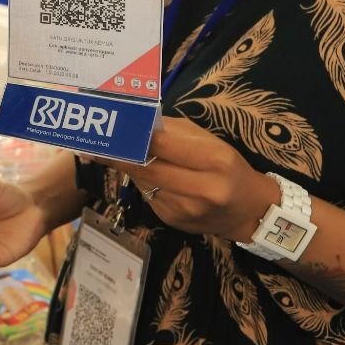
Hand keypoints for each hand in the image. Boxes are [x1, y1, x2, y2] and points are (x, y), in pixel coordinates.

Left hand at [99, 116, 278, 241]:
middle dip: (119, 155)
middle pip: (148, 168)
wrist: (249, 211)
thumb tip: (139, 123)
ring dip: (129, 168)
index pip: (164, 145)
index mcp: (215, 161)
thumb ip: (175, 132)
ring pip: (144, 182)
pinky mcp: (174, 221)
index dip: (136, 137)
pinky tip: (147, 175)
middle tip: (95, 145)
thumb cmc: (229, 167)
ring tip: (114, 154)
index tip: (113, 130)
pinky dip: (143, 183)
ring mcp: (186, 209)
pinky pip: (148, 196)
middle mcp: (202, 189)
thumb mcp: (212, 143)